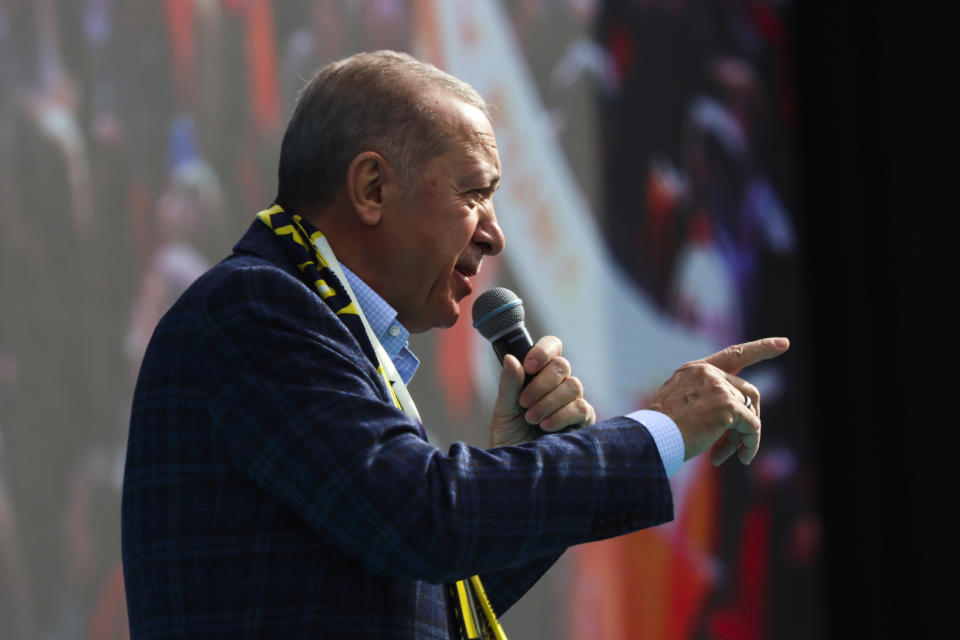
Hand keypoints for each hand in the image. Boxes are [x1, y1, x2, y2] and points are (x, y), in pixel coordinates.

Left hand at [489, 336, 595, 446]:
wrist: (517, 468)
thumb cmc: (509, 437)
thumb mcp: (504, 409)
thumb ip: (509, 384)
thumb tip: (510, 357)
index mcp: (539, 374)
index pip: (552, 347)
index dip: (543, 351)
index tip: (528, 366)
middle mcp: (559, 385)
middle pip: (562, 365)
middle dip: (541, 383)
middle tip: (524, 403)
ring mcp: (573, 402)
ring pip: (573, 385)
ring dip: (549, 401)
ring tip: (532, 418)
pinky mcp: (584, 422)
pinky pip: (581, 408)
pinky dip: (562, 415)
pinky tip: (546, 426)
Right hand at [645, 337, 789, 464]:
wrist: (649, 438)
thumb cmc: (660, 431)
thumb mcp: (682, 408)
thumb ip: (709, 403)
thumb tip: (744, 422)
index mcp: (694, 370)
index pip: (733, 354)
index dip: (761, 348)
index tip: (784, 343)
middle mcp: (707, 372)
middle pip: (747, 392)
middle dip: (747, 420)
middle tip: (735, 447)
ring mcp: (718, 386)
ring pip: (750, 411)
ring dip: (744, 436)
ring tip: (731, 455)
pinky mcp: (727, 405)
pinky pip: (752, 426)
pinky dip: (750, 444)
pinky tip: (741, 458)